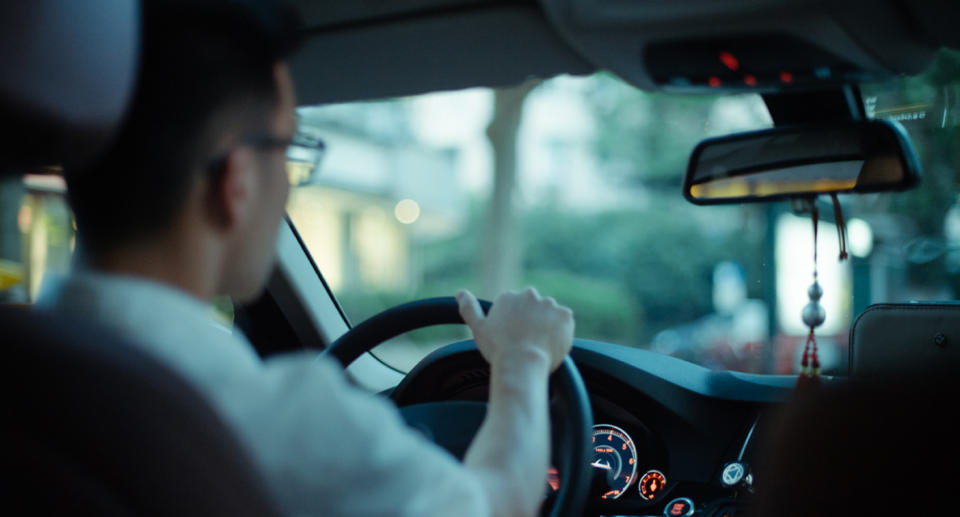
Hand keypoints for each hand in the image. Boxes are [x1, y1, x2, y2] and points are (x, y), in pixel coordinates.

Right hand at [456, 287, 573, 371]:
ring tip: (540, 345)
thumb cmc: (498, 349)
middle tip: (528, 342)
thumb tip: (460, 292)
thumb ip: (469, 308)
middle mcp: (530, 295)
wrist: (522, 363)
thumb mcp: (478, 328)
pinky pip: (565, 321)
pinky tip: (552, 343)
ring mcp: (549, 304)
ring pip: (550, 313)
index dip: (515, 324)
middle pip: (533, 307)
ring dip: (547, 324)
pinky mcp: (565, 315)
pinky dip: (561, 330)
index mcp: (509, 296)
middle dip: (532, 321)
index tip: (514, 338)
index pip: (515, 307)